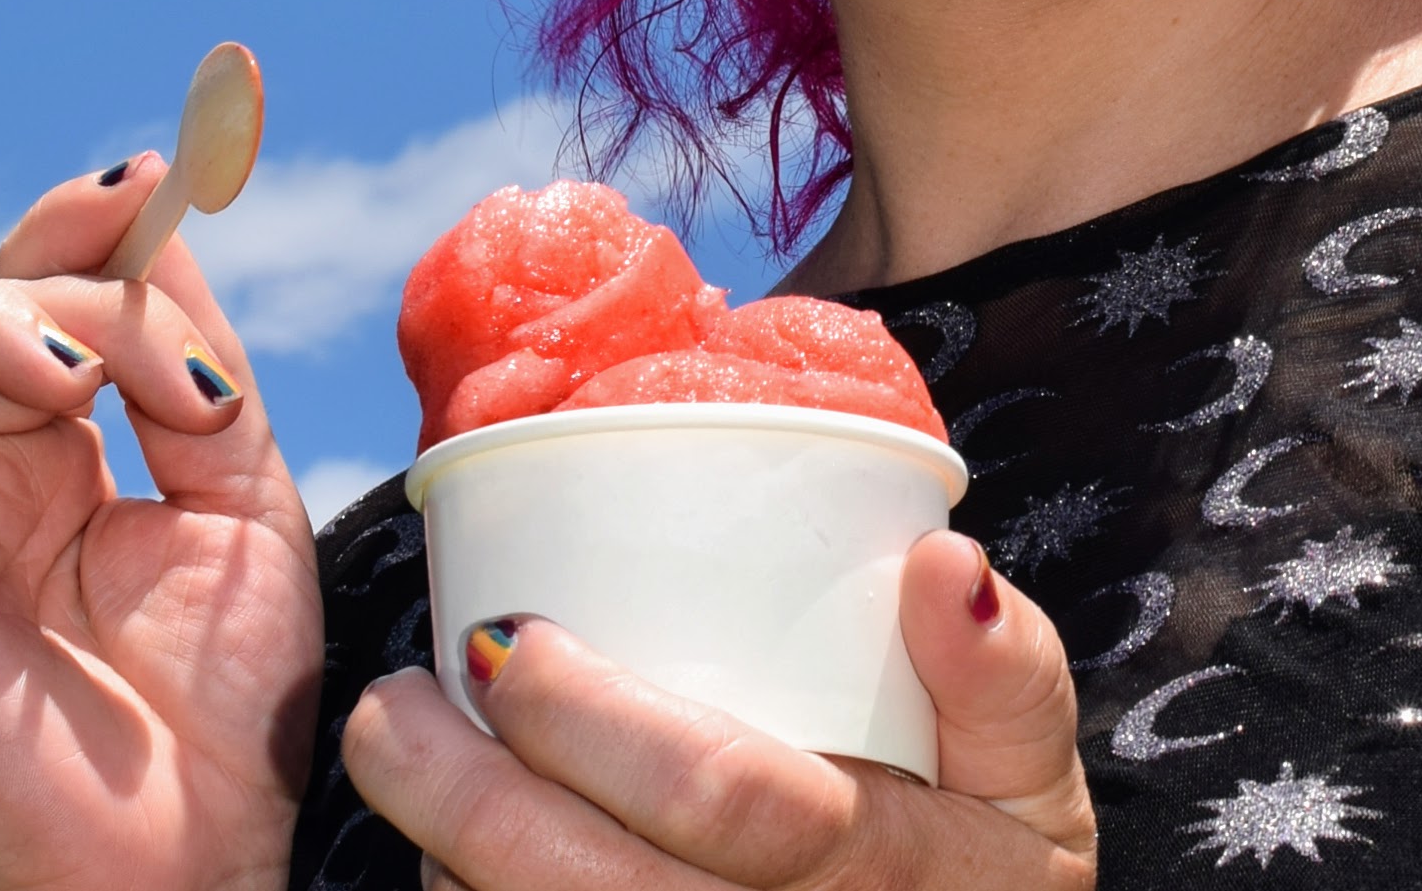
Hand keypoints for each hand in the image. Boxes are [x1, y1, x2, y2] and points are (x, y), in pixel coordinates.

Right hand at [0, 158, 320, 890]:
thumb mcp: (241, 497)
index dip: (81, 223)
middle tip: (158, 366)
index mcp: (65, 452)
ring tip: (67, 377)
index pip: (43, 287)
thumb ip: (189, 363)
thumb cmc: (228, 714)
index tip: (152, 183)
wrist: (204, 862)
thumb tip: (155, 223)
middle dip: (63, 285)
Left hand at [341, 529, 1097, 888]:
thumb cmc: (980, 862)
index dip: (601, 724)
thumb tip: (945, 562)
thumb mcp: (1027, 776)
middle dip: (468, 800)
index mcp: (888, 876)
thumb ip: (1006, 673)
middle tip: (393, 704)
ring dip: (448, 862)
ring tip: (400, 757)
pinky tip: (441, 852)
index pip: (729, 802)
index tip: (511, 640)